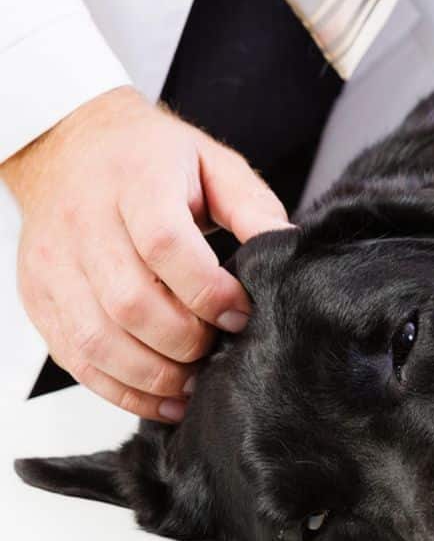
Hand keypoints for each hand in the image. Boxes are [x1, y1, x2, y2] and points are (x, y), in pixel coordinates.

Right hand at [2, 86, 290, 420]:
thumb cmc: (148, 158)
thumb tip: (288, 250)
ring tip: (195, 380)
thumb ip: (252, 208)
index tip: (239, 312)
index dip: (207, 290)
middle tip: (219, 347)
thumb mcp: (212, 164)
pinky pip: (76, 358)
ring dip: (155, 374)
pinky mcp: (39, 296)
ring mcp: (54, 263)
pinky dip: (121, 389)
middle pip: (130, 302)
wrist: (68, 145)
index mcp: (135, 181)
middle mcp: (84, 222)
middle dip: (186, 341)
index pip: (164, 245)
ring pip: (97, 339)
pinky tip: (162, 396)